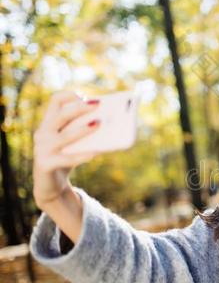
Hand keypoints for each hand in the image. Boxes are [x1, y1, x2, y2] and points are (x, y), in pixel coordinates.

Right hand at [33, 90, 100, 207]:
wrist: (51, 186)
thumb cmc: (67, 158)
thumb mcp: (75, 143)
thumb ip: (86, 132)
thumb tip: (113, 124)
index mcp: (49, 123)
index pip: (55, 101)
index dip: (70, 95)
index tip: (86, 96)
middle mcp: (43, 133)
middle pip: (61, 115)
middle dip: (79, 108)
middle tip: (98, 106)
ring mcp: (42, 149)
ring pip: (64, 136)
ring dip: (83, 129)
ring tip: (99, 125)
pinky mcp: (45, 165)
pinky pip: (66, 159)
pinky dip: (81, 156)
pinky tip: (95, 153)